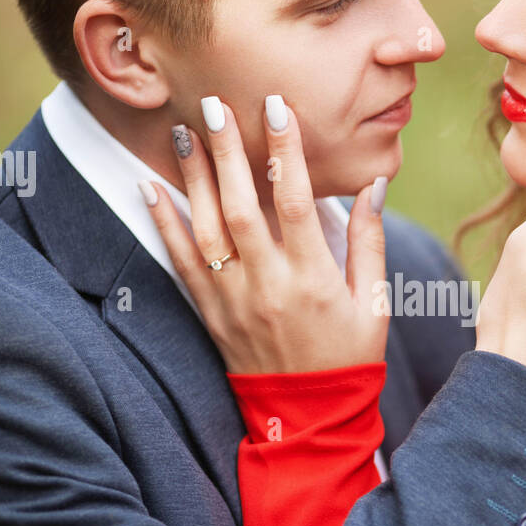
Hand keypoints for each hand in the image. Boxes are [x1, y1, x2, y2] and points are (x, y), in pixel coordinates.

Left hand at [141, 96, 389, 373]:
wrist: (308, 418)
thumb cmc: (349, 357)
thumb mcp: (375, 303)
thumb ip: (370, 242)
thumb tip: (375, 185)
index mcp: (314, 280)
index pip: (297, 202)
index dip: (287, 151)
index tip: (278, 108)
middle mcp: (269, 286)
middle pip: (242, 207)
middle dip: (229, 153)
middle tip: (216, 106)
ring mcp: (234, 301)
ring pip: (207, 230)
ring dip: (194, 179)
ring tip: (186, 134)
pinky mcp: (211, 314)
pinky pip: (181, 264)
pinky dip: (163, 225)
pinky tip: (150, 188)